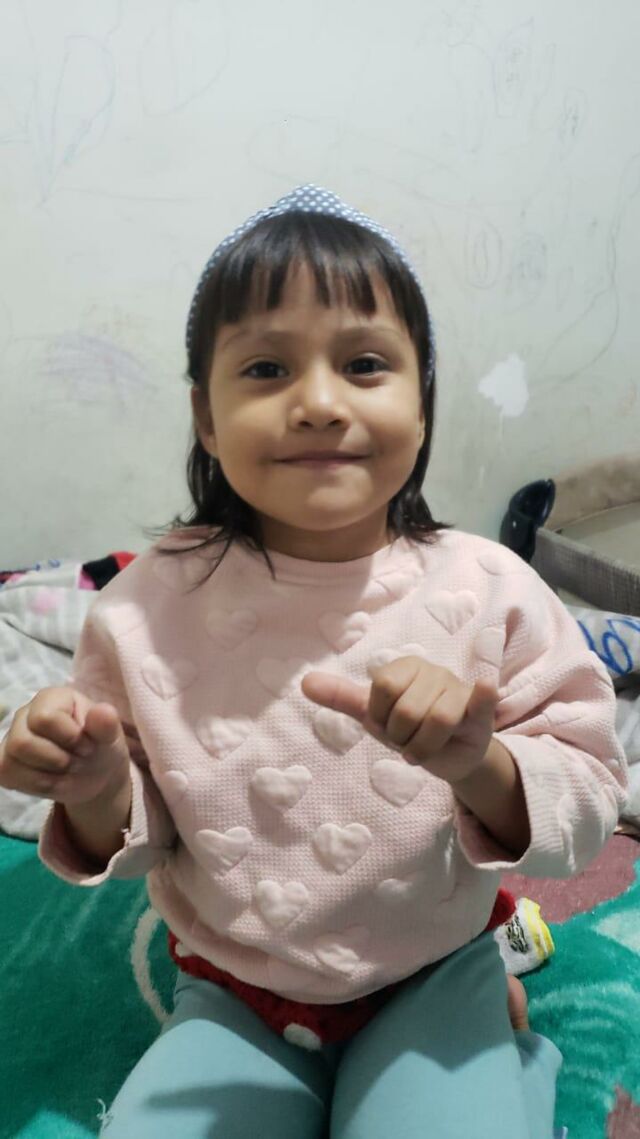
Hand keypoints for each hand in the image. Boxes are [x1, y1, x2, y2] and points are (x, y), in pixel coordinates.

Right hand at [0, 686, 131, 807]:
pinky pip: (6, 775)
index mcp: (52, 698)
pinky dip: (35, 785)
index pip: (44, 719)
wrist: (95, 772)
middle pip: (22, 742)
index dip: (69, 739)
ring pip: (10, 762)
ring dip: (47, 774)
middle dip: (57, 760)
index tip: (89, 746)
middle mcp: (25, 714)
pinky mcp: (5, 761)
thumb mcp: (110, 737)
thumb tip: (103, 711)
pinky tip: (53, 779)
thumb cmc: (99, 745)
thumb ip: (106, 724)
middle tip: (78, 761)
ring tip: (67, 769)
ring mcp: (12, 737)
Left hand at [301, 657, 497, 785]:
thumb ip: (343, 698)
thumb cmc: (411, 728)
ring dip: (424, 747)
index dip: (381, 717)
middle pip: (406, 710)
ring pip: (436, 721)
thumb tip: (304, 682)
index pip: (381, 689)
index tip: (388, 725)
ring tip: (426, 747)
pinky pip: (481, 699)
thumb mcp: (375, 714)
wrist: (451, 756)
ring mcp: (458, 689)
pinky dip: (482, 694)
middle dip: (402, 737)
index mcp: (404, 667)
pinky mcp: (481, 712)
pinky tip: (484, 687)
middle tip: (409, 739)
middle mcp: (433, 671)